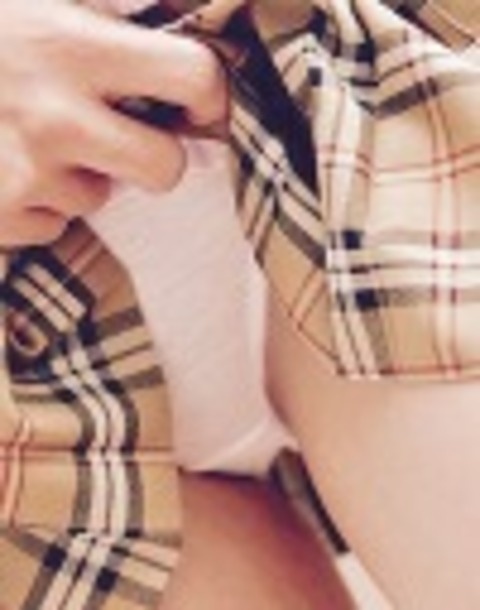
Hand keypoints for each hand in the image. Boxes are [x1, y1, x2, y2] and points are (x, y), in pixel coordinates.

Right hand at [0, 0, 227, 245]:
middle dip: (155, 157)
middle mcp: (56, 120)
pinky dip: (38, 203)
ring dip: (79, 174)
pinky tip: (0, 166)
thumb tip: (161, 8)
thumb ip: (99, 1)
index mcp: (70, 46)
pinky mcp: (0, 219)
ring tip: (27, 135)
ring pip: (98, 198)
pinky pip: (52, 224)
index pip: (192, 78)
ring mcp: (26, 178)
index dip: (211, 96)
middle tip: (128, 137)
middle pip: (164, 168)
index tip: (203, 106)